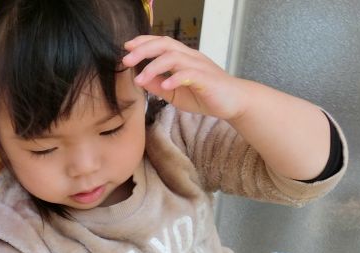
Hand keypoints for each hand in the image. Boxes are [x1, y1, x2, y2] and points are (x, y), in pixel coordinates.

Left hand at [123, 35, 248, 120]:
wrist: (233, 102)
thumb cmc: (205, 95)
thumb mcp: (175, 93)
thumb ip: (159, 86)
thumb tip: (141, 80)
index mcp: (183, 58)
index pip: (161, 43)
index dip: (144, 42)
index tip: (126, 47)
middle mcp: (190, 57)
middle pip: (165, 45)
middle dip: (143, 50)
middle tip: (126, 60)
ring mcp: (199, 66)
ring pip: (174, 57)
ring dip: (153, 67)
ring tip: (140, 80)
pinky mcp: (206, 79)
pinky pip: (189, 74)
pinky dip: (175, 79)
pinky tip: (164, 86)